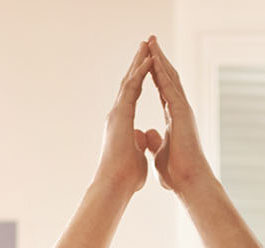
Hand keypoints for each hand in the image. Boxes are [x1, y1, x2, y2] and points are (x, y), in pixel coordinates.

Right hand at [95, 41, 161, 194]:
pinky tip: (148, 60)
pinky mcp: (120, 115)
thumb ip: (139, 143)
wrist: (115, 185)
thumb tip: (142, 138)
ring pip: (129, 81)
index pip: (132, 95)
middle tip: (144, 45)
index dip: (140, 78)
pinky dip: (140, 73)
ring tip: (147, 45)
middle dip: (137, 64)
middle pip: (129, 83)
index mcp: (122, 124)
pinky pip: (132, 88)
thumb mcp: (137, 155)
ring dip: (138, 62)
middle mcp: (117, 115)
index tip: (147, 65)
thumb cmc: (126, 177)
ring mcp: (117, 113)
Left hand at [145, 36, 209, 194]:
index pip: (162, 90)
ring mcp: (182, 110)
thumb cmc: (176, 173)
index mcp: (173, 118)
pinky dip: (162, 74)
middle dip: (158, 59)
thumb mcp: (159, 154)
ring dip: (160, 59)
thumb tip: (148, 134)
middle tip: (150, 40)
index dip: (154, 74)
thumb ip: (155, 142)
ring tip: (151, 42)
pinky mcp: (182, 114)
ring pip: (170, 78)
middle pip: (168, 78)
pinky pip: (170, 89)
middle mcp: (179, 110)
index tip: (146, 60)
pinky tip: (155, 61)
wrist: (188, 181)